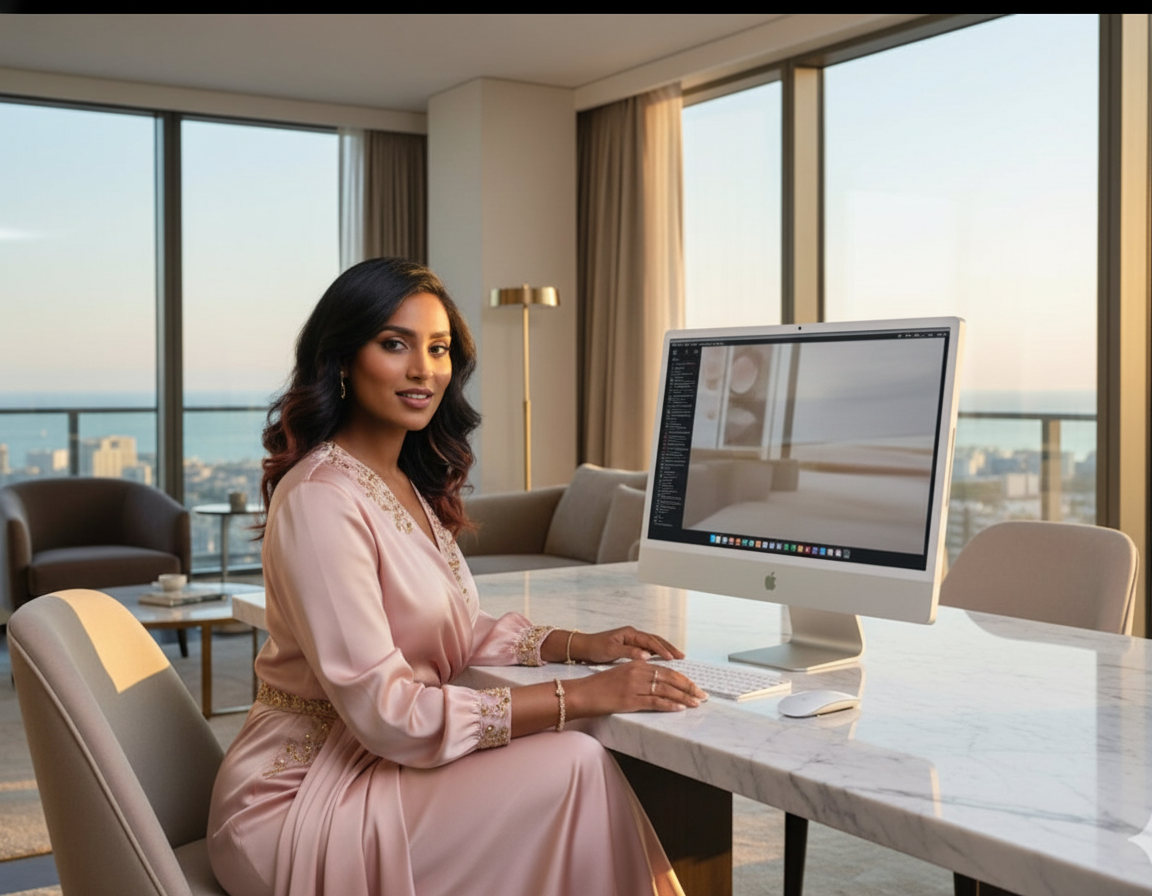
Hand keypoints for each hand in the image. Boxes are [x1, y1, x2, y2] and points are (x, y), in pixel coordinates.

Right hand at [568, 660, 704, 715]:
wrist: (581, 693)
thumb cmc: (599, 686)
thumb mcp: (621, 674)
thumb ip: (639, 676)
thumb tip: (658, 683)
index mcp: (637, 665)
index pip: (666, 670)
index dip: (683, 678)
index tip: (695, 686)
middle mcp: (638, 672)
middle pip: (670, 679)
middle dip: (689, 687)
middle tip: (702, 695)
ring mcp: (634, 686)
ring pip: (666, 690)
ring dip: (684, 697)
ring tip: (696, 703)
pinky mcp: (630, 700)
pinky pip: (655, 702)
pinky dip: (669, 705)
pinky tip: (680, 708)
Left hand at [571, 627, 684, 663]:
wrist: (584, 647)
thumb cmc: (596, 648)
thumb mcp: (611, 651)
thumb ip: (629, 652)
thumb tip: (647, 656)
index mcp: (630, 633)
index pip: (650, 641)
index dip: (662, 650)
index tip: (672, 658)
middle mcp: (633, 634)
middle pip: (656, 640)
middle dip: (669, 648)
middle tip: (682, 657)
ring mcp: (633, 639)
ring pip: (654, 644)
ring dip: (665, 650)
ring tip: (678, 658)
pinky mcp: (631, 646)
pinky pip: (648, 649)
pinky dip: (658, 654)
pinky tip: (664, 661)